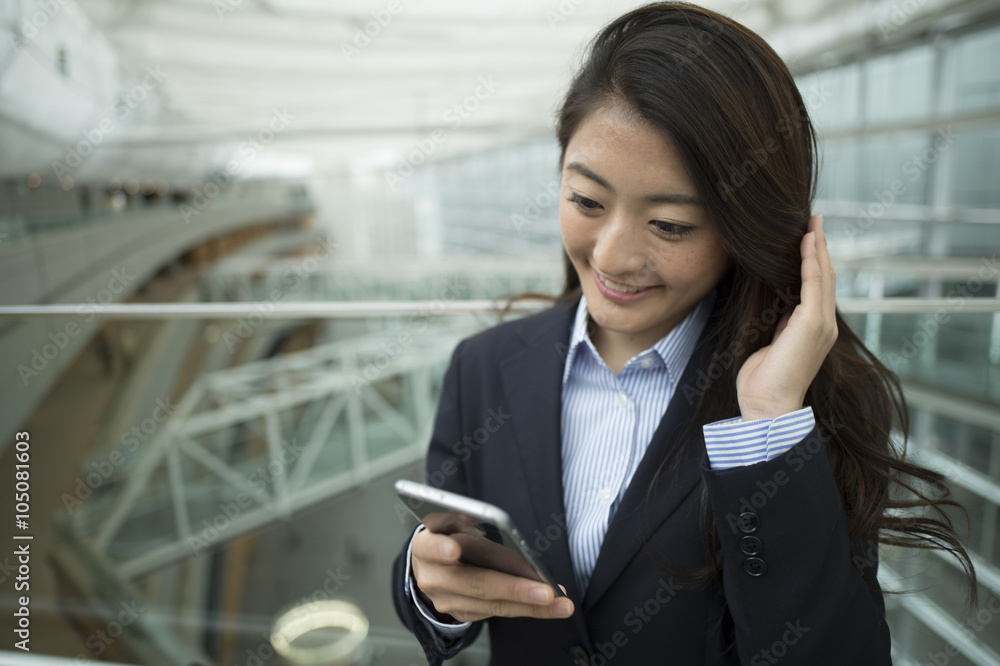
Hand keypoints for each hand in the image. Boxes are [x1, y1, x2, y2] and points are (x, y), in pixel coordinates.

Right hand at [410, 527, 574, 621]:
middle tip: (544, 590)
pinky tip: (549, 606)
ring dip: (530, 604)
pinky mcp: (463, 614)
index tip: (453, 548)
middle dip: (513, 588)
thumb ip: (470, 521)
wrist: (430, 567)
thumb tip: (502, 526)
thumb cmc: (448, 536)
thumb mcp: (452, 522)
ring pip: (493, 604)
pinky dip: (526, 608)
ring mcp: (447, 601)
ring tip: (559, 601)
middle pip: (474, 582)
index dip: (440, 548)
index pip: (430, 546)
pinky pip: (498, 612)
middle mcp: (433, 577)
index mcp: (425, 546)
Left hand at [735, 214, 836, 420]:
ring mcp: (821, 324)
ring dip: (818, 248)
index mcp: (815, 330)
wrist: (767, 405)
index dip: (815, 262)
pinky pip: (813, 284)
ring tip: (812, 224)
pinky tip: (807, 242)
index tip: (809, 239)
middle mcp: (824, 325)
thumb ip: (780, 326)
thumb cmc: (764, 381)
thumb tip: (777, 310)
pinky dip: (811, 261)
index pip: (817, 289)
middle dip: (820, 248)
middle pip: (825, 277)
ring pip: (822, 276)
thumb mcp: (772, 344)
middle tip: (814, 221)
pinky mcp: (812, 324)